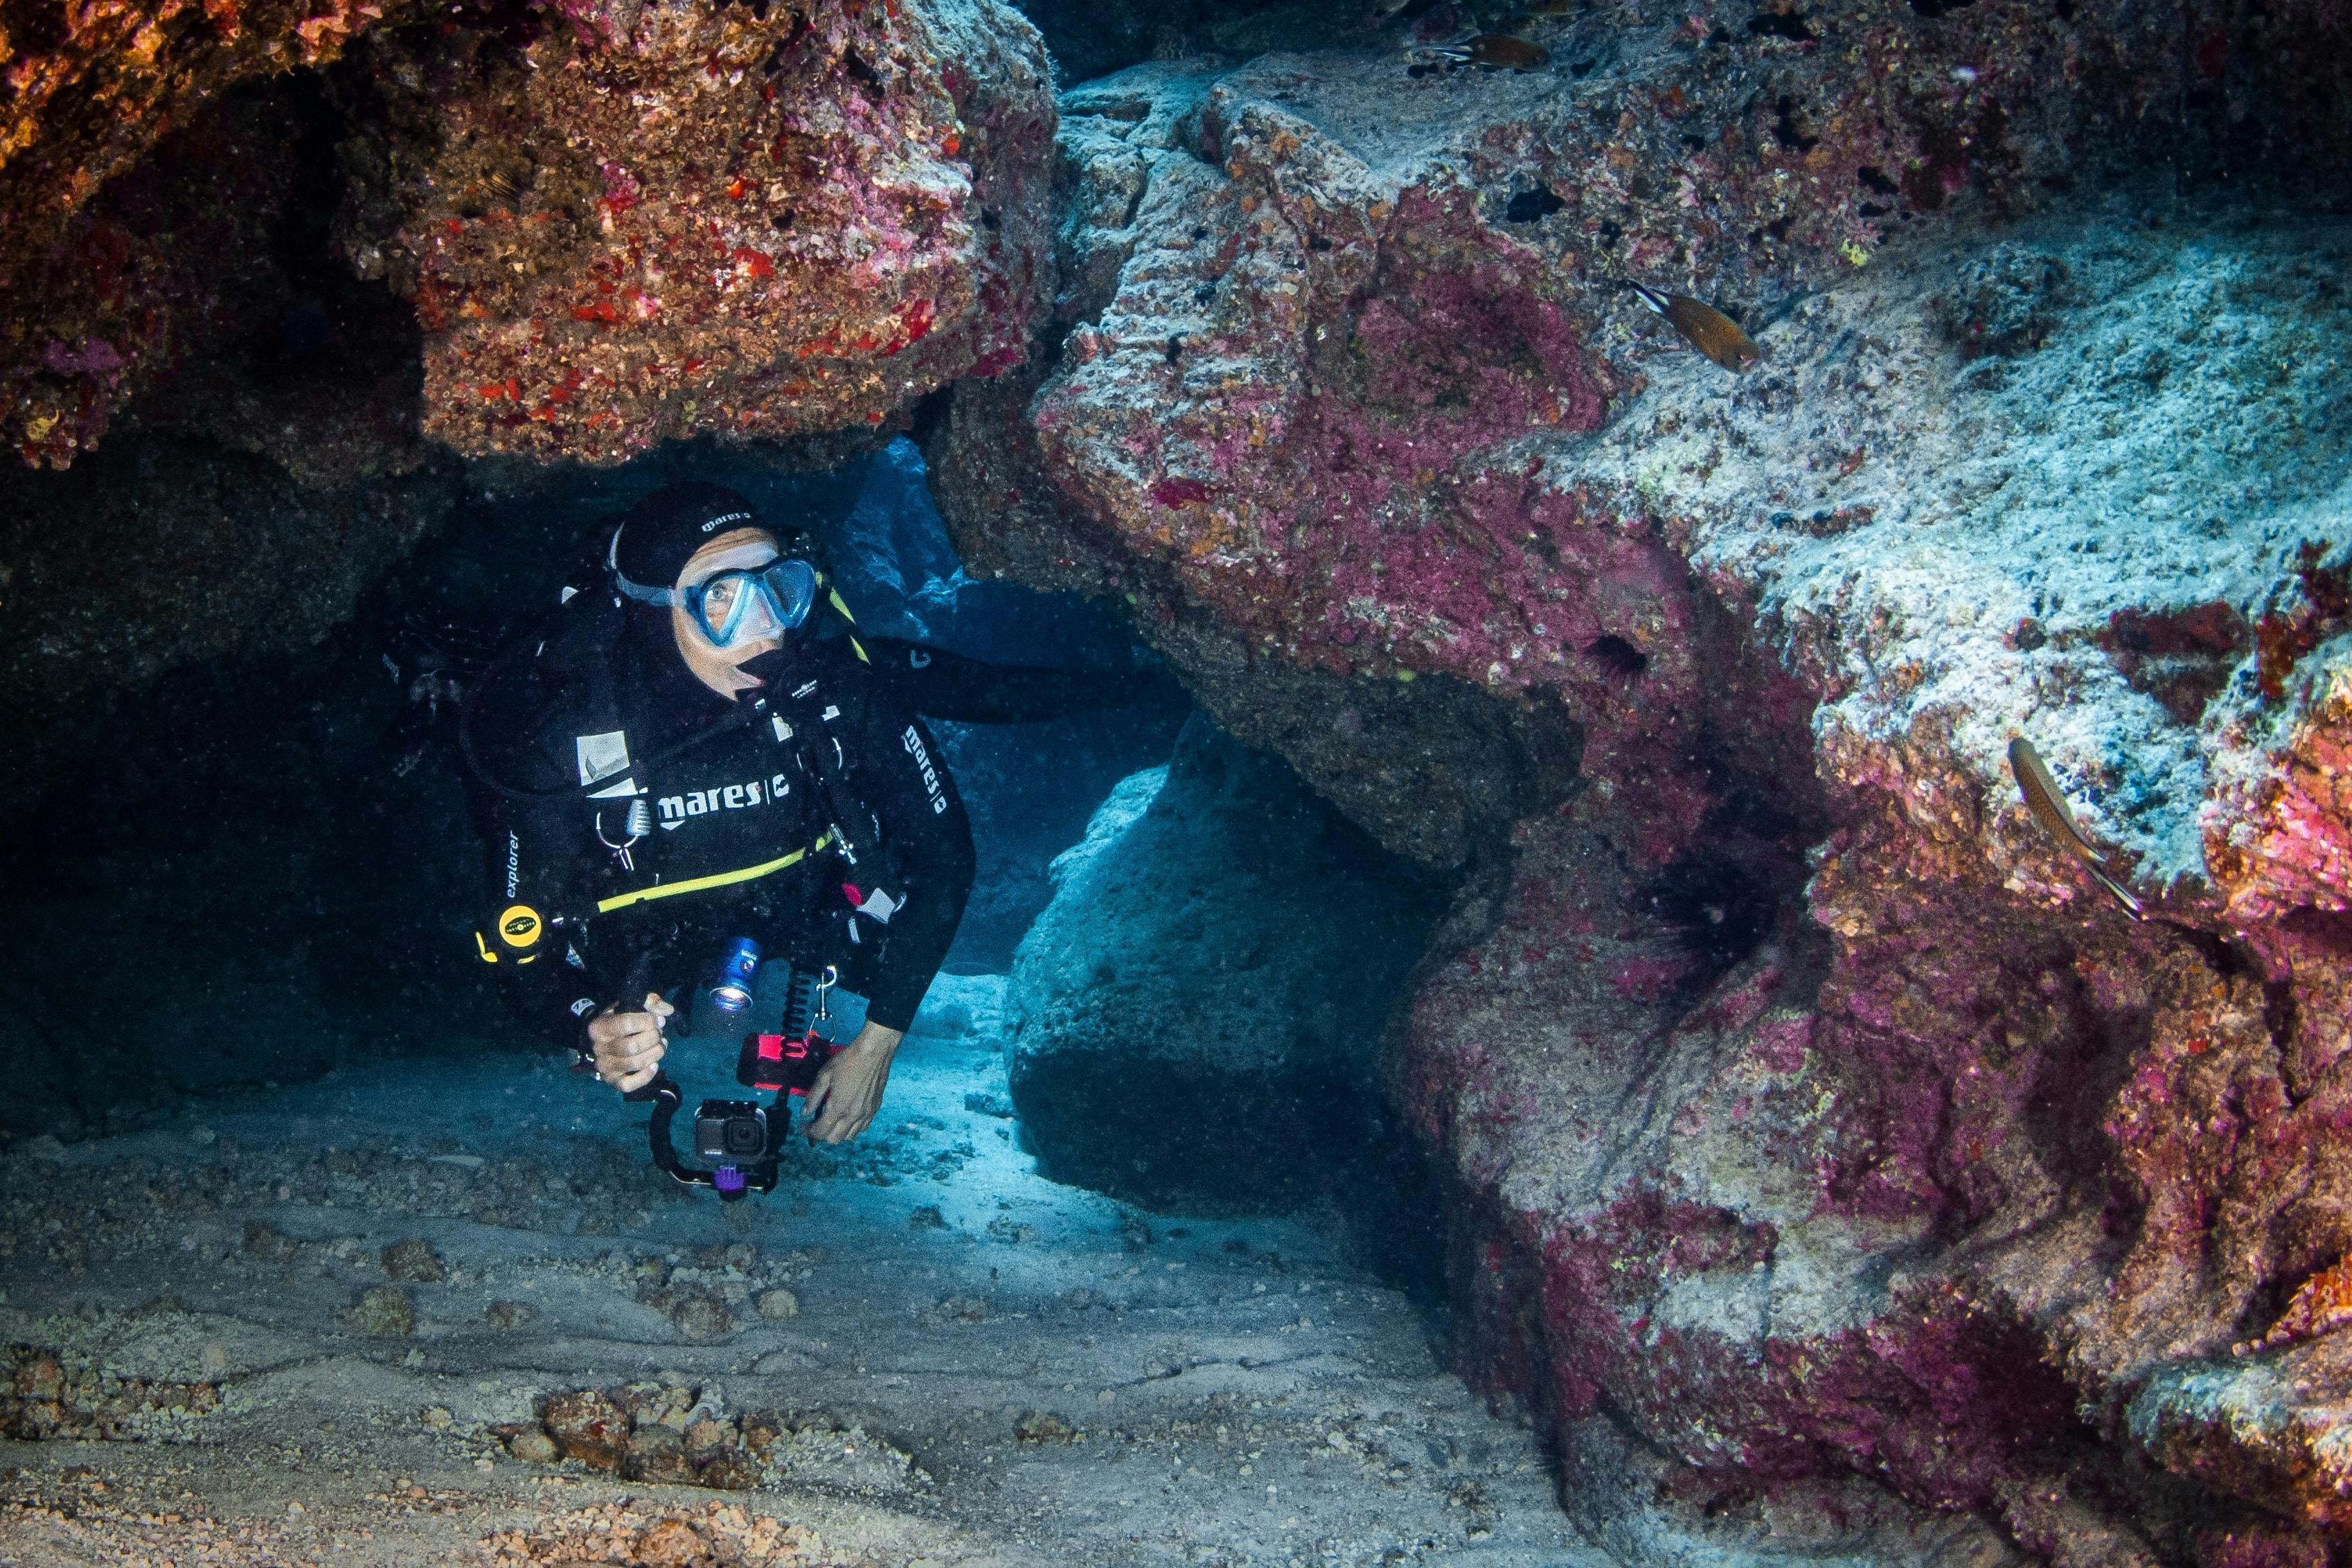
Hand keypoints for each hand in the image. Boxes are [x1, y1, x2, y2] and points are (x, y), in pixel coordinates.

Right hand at [586, 992, 673, 1093]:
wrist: (601, 1040)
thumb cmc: (619, 1020)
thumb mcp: (630, 1005)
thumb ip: (649, 1002)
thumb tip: (668, 1010)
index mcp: (599, 1027)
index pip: (626, 1024)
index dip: (648, 1021)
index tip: (659, 1020)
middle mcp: (599, 1048)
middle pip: (633, 1046)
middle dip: (653, 1038)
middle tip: (659, 1034)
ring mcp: (604, 1066)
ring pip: (635, 1063)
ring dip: (655, 1054)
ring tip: (660, 1045)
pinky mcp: (612, 1080)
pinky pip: (629, 1084)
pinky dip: (646, 1076)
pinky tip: (654, 1065)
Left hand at [803, 1022, 903, 1143]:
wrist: (875, 1051)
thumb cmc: (847, 1060)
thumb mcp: (824, 1074)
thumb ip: (813, 1096)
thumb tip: (805, 1112)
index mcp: (838, 1107)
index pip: (821, 1132)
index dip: (808, 1131)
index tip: (804, 1124)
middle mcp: (853, 1115)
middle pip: (834, 1139)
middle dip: (822, 1134)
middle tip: (816, 1123)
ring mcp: (866, 1114)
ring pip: (849, 1137)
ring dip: (837, 1132)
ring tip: (832, 1121)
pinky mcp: (875, 1109)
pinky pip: (862, 1128)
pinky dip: (852, 1128)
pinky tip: (848, 1117)